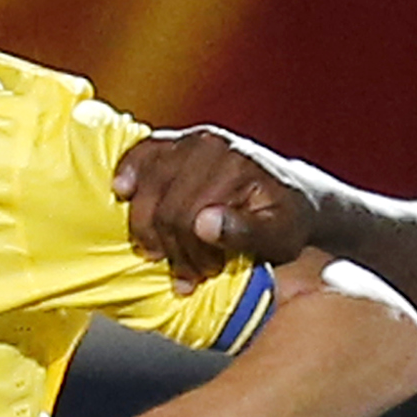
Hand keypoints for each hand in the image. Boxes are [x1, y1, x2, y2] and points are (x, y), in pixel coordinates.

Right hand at [116, 128, 321, 294]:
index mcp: (236, 165)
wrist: (295, 196)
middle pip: (167, 208)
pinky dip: (129, 171)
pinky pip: (143, 152)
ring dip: (149, 228)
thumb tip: (203, 224)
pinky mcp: (178, 143)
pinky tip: (121, 191)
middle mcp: (210, 146)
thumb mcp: (279, 237)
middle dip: (174, 248)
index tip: (205, 275)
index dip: (190, 254)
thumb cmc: (287, 221)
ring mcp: (191, 141)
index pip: (189, 218)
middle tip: (190, 273)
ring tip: (162, 252)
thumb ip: (246, 232)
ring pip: (148, 188)